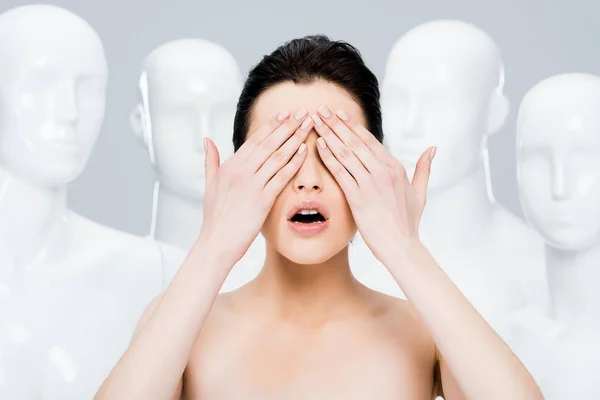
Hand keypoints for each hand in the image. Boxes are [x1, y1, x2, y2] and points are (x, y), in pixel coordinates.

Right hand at [198, 108, 312, 264]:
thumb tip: (208, 140)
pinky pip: (282, 177)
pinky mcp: (262, 199)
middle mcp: (241, 171)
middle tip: (303, 112)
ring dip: (295, 139)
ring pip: (278, 156)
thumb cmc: (215, 217)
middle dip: (288, 126)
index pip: (255, 140)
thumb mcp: (209, 184)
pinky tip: (305, 152)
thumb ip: (211, 160)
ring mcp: (252, 185)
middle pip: (269, 143)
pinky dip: (294, 163)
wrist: (217, 242)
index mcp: (230, 166)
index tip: (286, 113)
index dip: (272, 125)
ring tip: (308, 127)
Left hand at [311, 106, 434, 263]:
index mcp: (395, 168)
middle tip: (322, 109)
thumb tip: (432, 149)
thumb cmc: (409, 222)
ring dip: (329, 134)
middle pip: (355, 141)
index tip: (339, 114)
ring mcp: (370, 183)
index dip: (352, 126)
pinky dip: (328, 156)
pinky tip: (318, 144)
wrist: (401, 246)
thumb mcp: (420, 192)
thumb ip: (424, 168)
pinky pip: (340, 171)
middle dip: (336, 123)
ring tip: (316, 121)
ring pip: (345, 152)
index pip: (369, 140)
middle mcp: (382, 171)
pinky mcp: (358, 197)